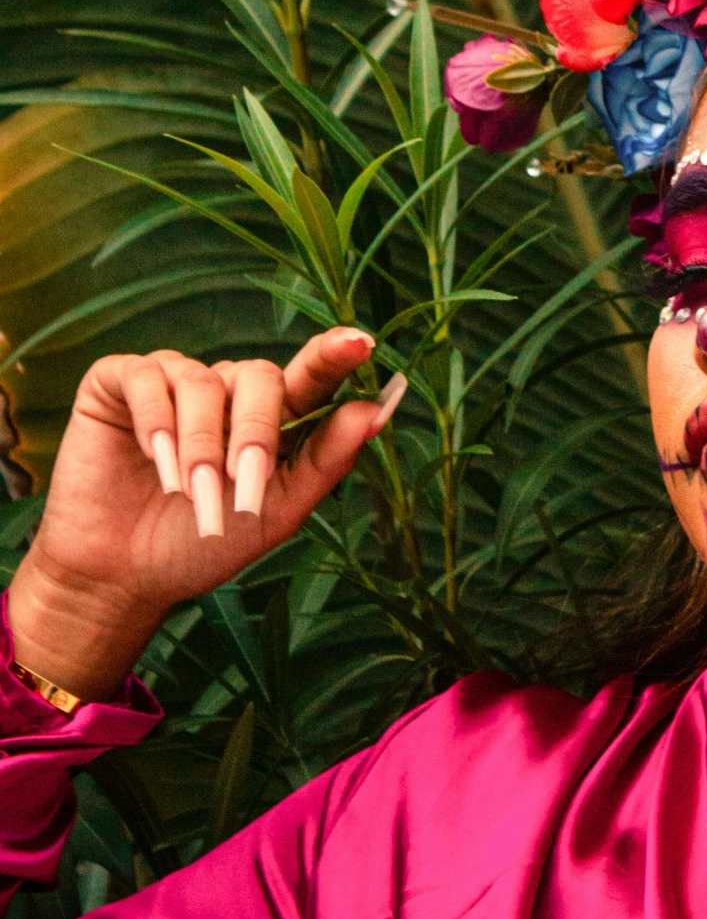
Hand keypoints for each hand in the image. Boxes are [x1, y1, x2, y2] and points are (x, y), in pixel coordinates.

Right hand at [7, 328, 403, 701]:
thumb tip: (376, 411)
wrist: (123, 576)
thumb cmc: (202, 545)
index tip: (362, 342)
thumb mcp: (275, 512)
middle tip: (241, 488)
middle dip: (254, 434)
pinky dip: (154, 420)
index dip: (334, 355)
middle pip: (259, 376)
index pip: (310, 375)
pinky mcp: (118, 382)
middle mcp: (225, 389)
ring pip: (202, 381)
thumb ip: (325, 461)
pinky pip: (146, 376)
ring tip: (188, 493)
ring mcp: (172, 381)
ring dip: (200, 445)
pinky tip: (152, 459)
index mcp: (271, 417)